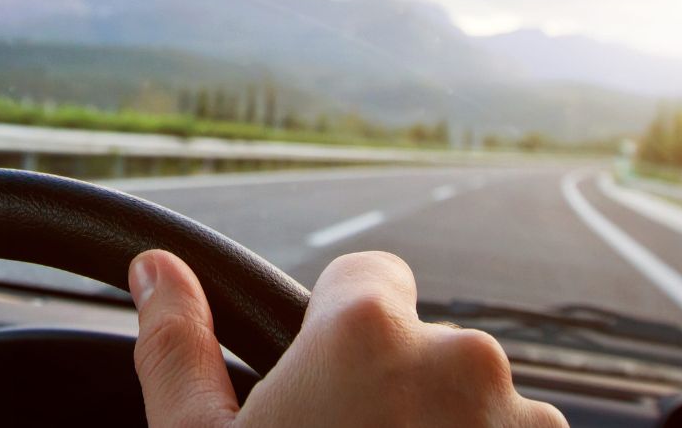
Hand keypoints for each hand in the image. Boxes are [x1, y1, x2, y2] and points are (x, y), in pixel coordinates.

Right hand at [129, 249, 566, 426]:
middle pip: (426, 349)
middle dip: (393, 396)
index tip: (321, 385)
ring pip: (478, 408)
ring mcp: (526, 424)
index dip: (338, 329)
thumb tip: (155, 270)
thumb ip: (178, 345)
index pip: (371, 278)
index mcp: (366, 333)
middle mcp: (460, 360)